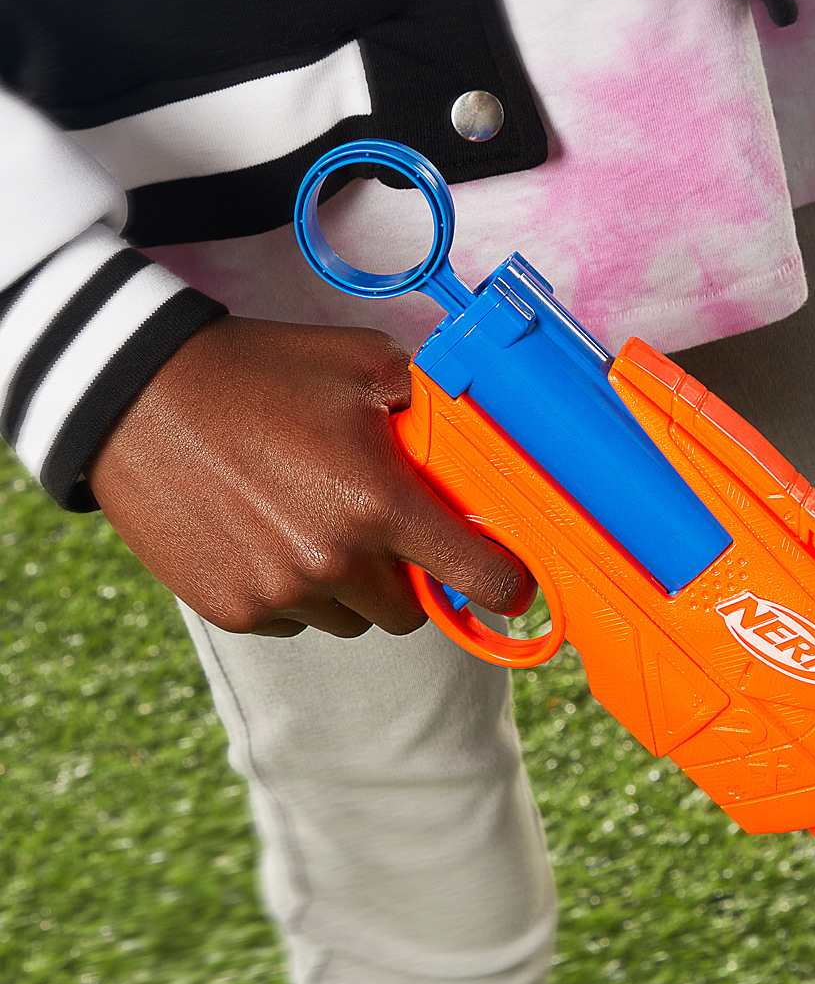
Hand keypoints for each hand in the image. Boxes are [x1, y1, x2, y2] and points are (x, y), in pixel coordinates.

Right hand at [88, 315, 535, 637]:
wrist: (136, 394)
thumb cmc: (259, 373)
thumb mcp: (362, 362)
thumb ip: (430, 405)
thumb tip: (477, 434)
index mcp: (380, 502)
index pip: (475, 576)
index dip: (503, 586)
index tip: (510, 587)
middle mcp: (335, 559)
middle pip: (410, 610)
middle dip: (411, 578)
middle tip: (384, 531)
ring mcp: (281, 591)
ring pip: (352, 618)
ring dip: (351, 586)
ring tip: (312, 523)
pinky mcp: (233, 608)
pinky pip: (295, 621)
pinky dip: (296, 594)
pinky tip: (267, 536)